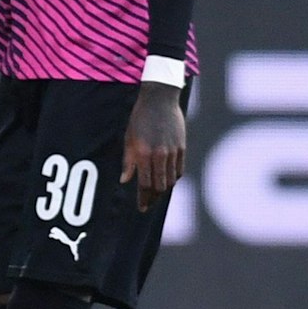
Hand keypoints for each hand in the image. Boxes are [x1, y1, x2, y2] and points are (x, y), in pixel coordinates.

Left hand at [121, 80, 185, 212]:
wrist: (160, 100)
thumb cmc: (139, 119)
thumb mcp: (129, 139)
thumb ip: (128, 161)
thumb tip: (125, 181)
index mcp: (143, 153)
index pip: (145, 184)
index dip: (143, 199)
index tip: (141, 208)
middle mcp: (159, 155)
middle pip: (160, 186)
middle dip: (153, 198)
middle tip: (148, 204)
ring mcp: (173, 152)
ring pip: (171, 180)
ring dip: (163, 190)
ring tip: (156, 194)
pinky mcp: (182, 148)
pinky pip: (179, 170)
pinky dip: (173, 178)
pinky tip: (167, 180)